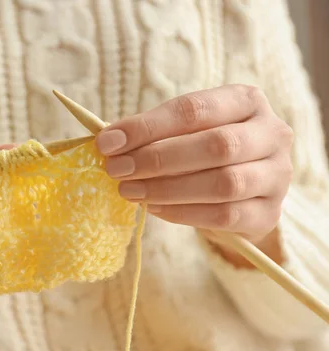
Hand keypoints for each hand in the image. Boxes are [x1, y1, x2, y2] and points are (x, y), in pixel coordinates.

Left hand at [97, 84, 293, 244]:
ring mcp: (277, 175)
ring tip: (130, 191)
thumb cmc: (204, 152)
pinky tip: (154, 208)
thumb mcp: (184, 131)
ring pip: (224, 183)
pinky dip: (183, 212)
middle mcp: (272, 134)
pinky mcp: (270, 213)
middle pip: (216, 145)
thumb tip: (108, 141)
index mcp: (247, 101)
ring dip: (167, 188)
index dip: (147, 126)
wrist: (242, 193)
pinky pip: (225, 215)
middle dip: (157, 158)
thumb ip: (152, 132)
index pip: (194, 109)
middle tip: (117, 170)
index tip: (108, 142)